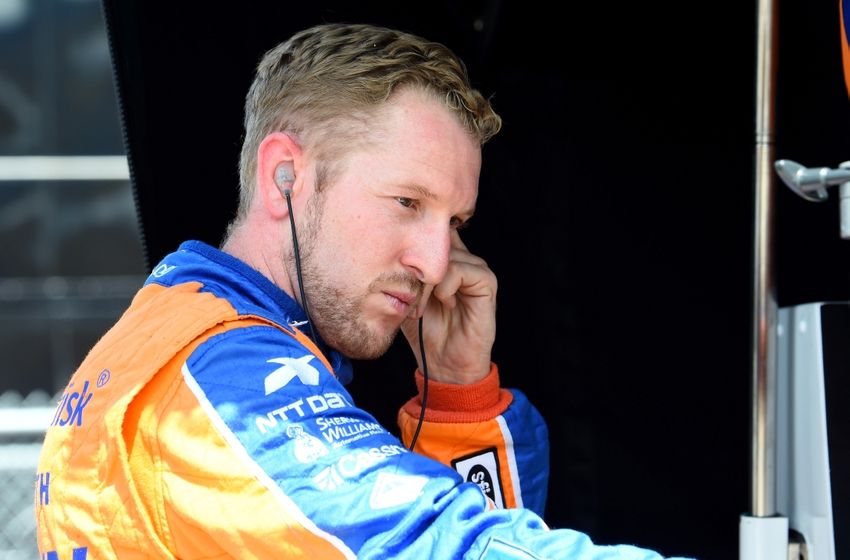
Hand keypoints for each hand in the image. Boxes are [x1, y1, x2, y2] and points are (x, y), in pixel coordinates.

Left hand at [401, 231, 495, 383]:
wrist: (444, 364)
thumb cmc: (425, 331)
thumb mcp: (403, 296)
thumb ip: (400, 273)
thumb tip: (382, 251)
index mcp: (445, 261)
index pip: (432, 232)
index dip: (415, 238)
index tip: (396, 254)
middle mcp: (463, 260)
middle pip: (436, 242)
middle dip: (416, 270)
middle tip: (408, 298)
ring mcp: (477, 270)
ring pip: (447, 257)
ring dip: (428, 282)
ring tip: (422, 307)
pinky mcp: (487, 283)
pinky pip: (462, 270)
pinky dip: (446, 287)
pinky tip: (445, 304)